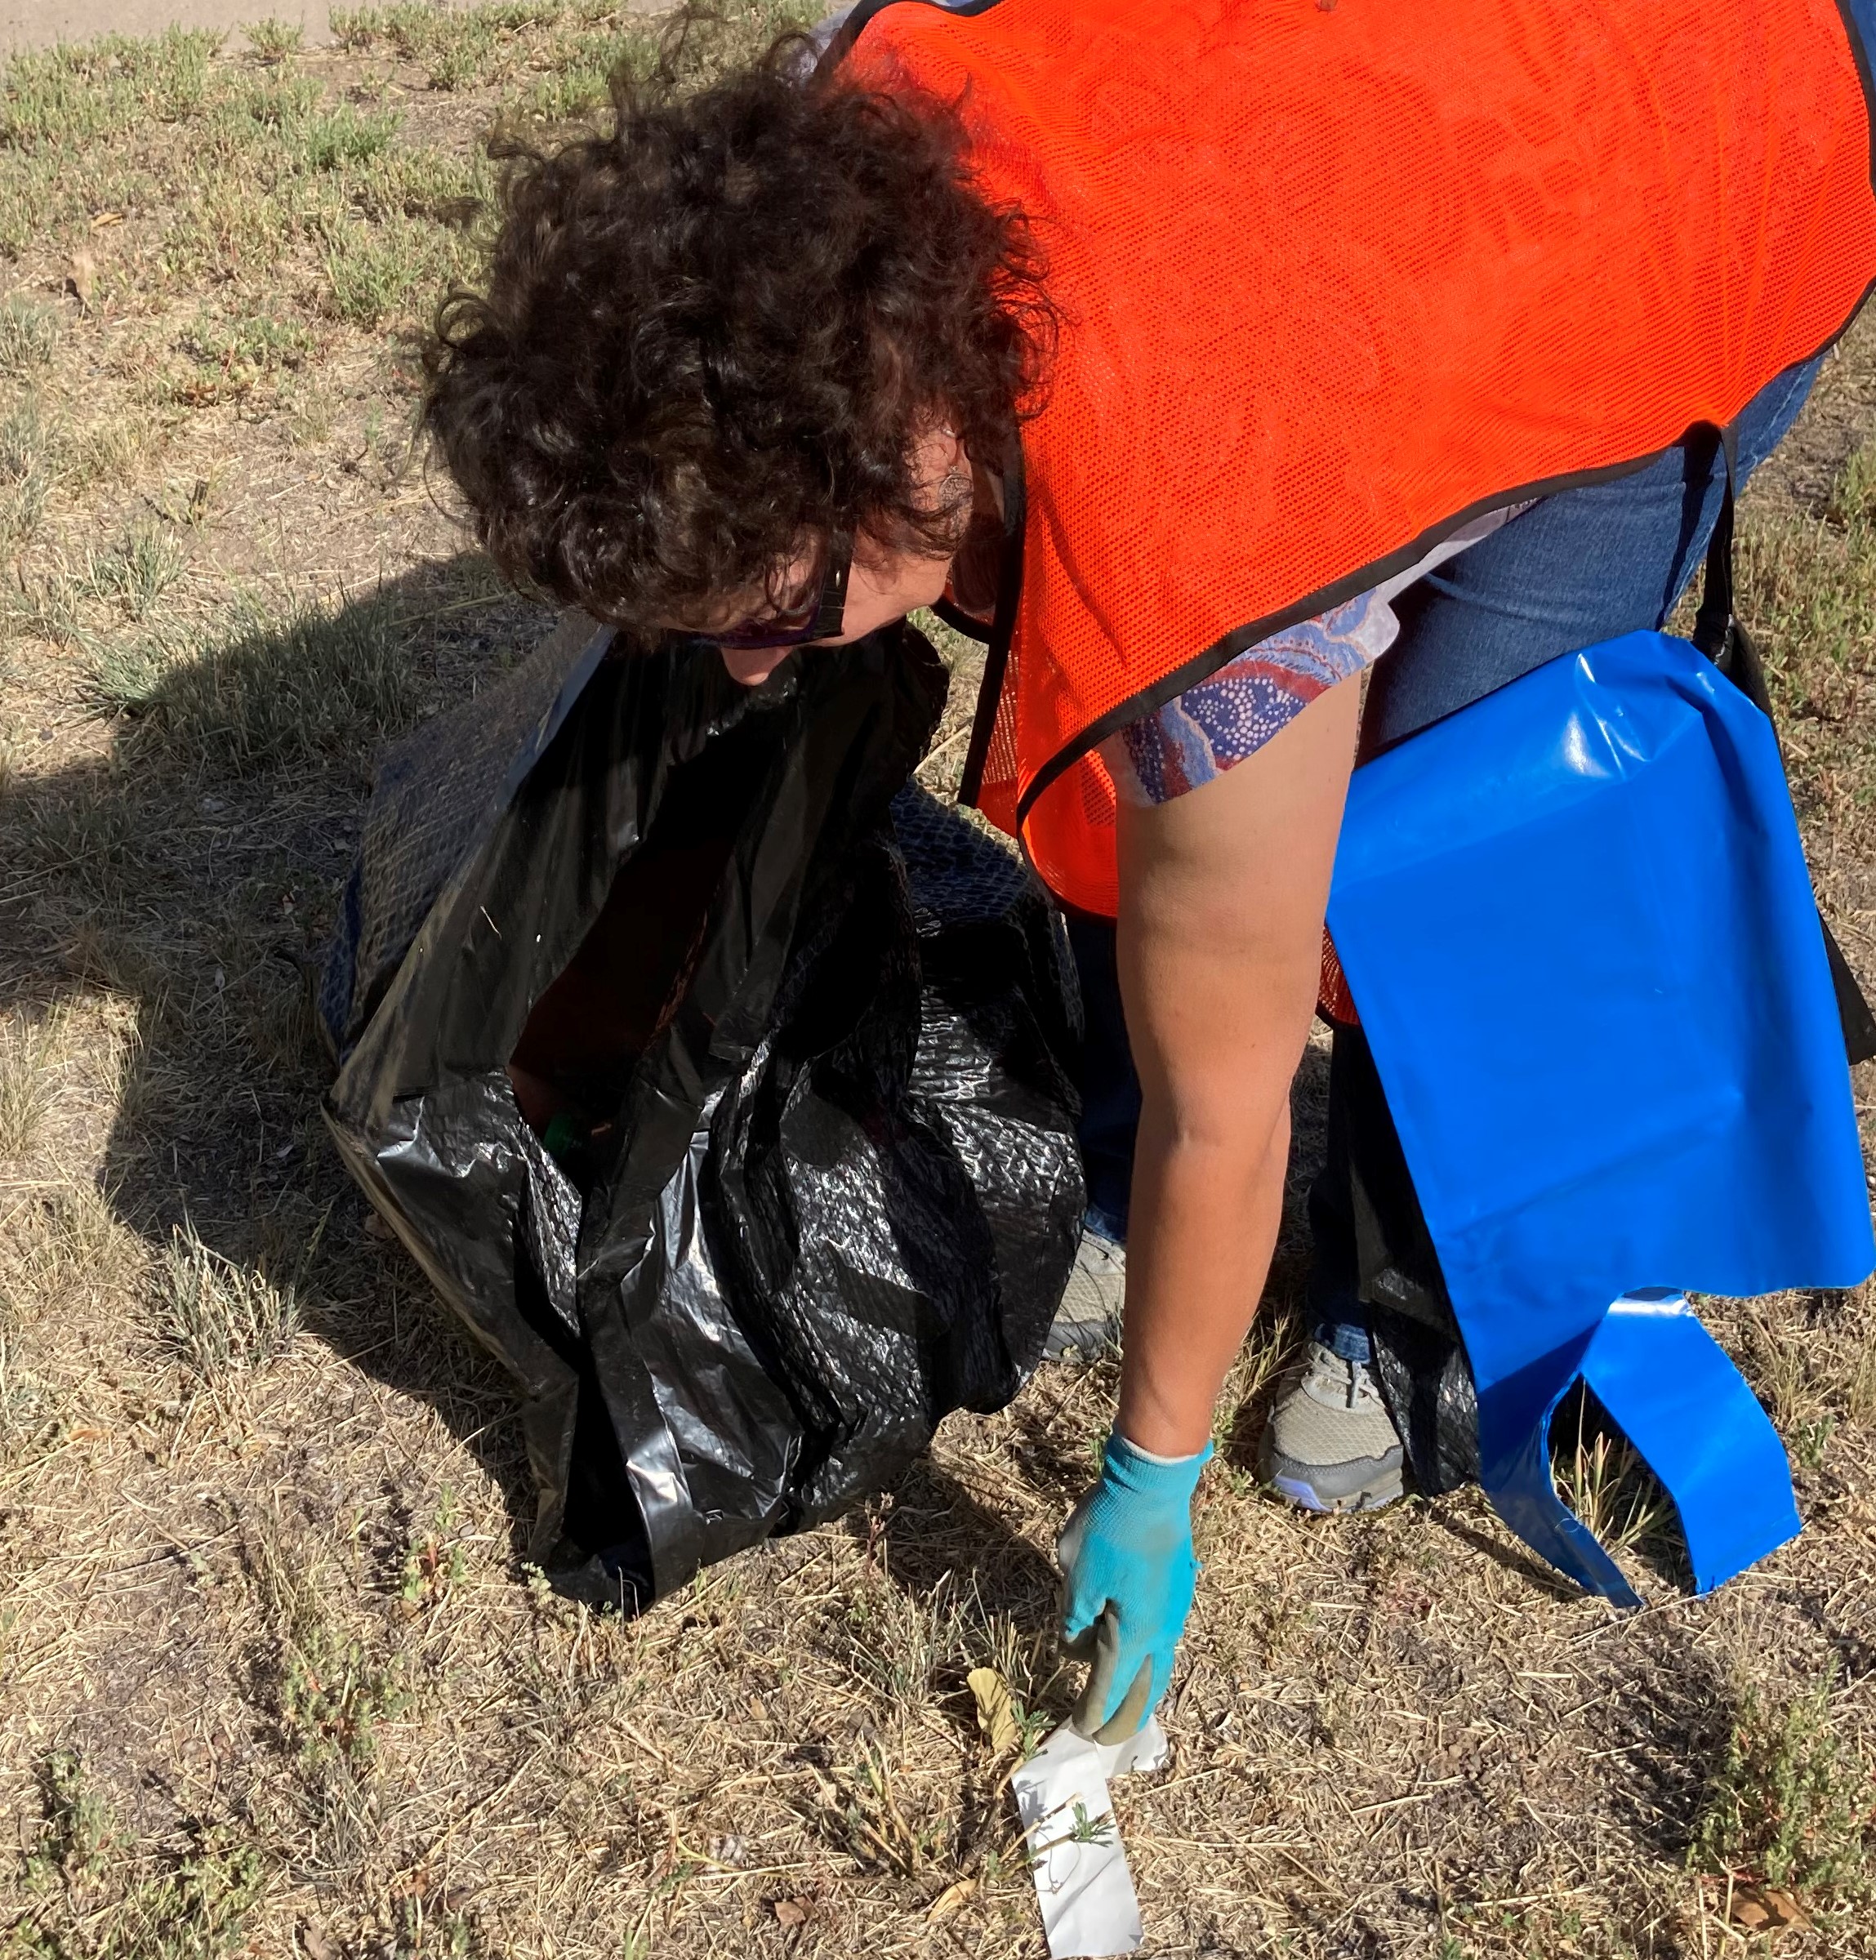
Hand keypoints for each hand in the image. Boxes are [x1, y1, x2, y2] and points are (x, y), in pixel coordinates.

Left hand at [1057, 1432, 1211, 1741]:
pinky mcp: (1179, 1595)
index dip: (1091, 1715)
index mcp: (1132, 1635)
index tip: (1077, 1731)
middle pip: (1144, 1695)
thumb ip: (1073, 1619)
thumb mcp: (1074, 1574)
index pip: (1108, 1691)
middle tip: (1102, 1737)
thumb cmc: (1108, 1527)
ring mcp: (1175, 1613)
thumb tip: (1077, 1647)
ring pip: (1159, 1670)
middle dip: (1122, 1721)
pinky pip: (1164, 1644)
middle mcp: (1160, 1633)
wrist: (1152, 1485)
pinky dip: (1148, 1664)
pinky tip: (1137, 1659)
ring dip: (1140, 1694)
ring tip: (1123, 1709)